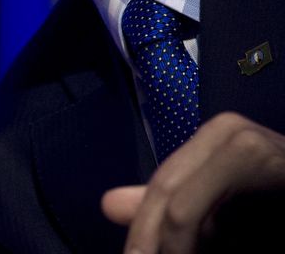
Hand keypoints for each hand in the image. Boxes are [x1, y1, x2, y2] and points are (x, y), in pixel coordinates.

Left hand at [102, 112, 284, 252]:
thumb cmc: (274, 196)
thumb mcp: (221, 206)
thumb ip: (171, 206)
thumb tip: (109, 205)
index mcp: (220, 136)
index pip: (162, 187)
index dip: (143, 233)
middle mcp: (235, 135)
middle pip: (169, 198)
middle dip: (151, 241)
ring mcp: (261, 153)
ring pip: (184, 211)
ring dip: (174, 244)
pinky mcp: (268, 168)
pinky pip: (204, 213)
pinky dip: (193, 240)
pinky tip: (189, 250)